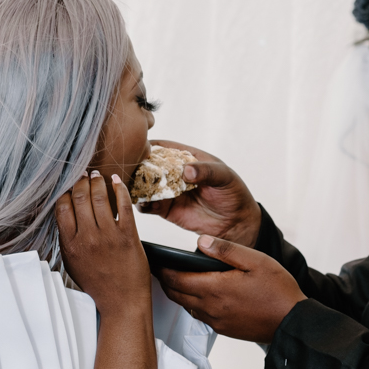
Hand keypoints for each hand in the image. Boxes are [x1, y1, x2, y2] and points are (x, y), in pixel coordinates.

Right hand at [55, 171, 150, 311]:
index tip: (68, 184)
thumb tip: (64, 215)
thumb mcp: (73, 263)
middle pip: (80, 198)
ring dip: (98, 181)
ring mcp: (108, 236)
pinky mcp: (128, 236)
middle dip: (80, 181)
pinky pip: (123, 205)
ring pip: (100, 197)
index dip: (64, 191)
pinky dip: (120, 189)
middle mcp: (88, 238)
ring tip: (97, 175)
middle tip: (83, 174)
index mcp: (71, 245)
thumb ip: (68, 240)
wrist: (122, 302)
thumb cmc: (98, 284)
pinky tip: (116, 181)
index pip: (62, 207)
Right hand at [137, 140, 261, 246]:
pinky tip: (145, 204)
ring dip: (137, 186)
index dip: (148, 146)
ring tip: (135, 188)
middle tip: (131, 170)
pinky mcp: (166, 209)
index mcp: (186, 158)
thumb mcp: (223, 176)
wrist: (237, 222)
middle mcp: (174, 173)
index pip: (163, 147)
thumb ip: (206, 171)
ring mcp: (168, 192)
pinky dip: (142, 204)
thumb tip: (186, 171)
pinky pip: (147, 206)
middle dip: (137, 167)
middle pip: (148, 166)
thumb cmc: (233, 192)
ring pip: (144, 186)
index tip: (137, 148)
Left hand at [158, 235, 305, 342]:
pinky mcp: (223, 329)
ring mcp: (216, 320)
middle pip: (175, 294)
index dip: (163, 269)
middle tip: (159, 268)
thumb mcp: (255, 260)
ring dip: (178, 292)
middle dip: (165, 280)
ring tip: (176, 278)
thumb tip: (200, 241)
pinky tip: (200, 294)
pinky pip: (199, 315)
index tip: (155, 260)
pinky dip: (192, 303)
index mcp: (215, 288)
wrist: (292, 322)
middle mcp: (210, 307)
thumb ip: (226, 250)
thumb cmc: (277, 291)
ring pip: (186, 305)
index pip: (176, 278)